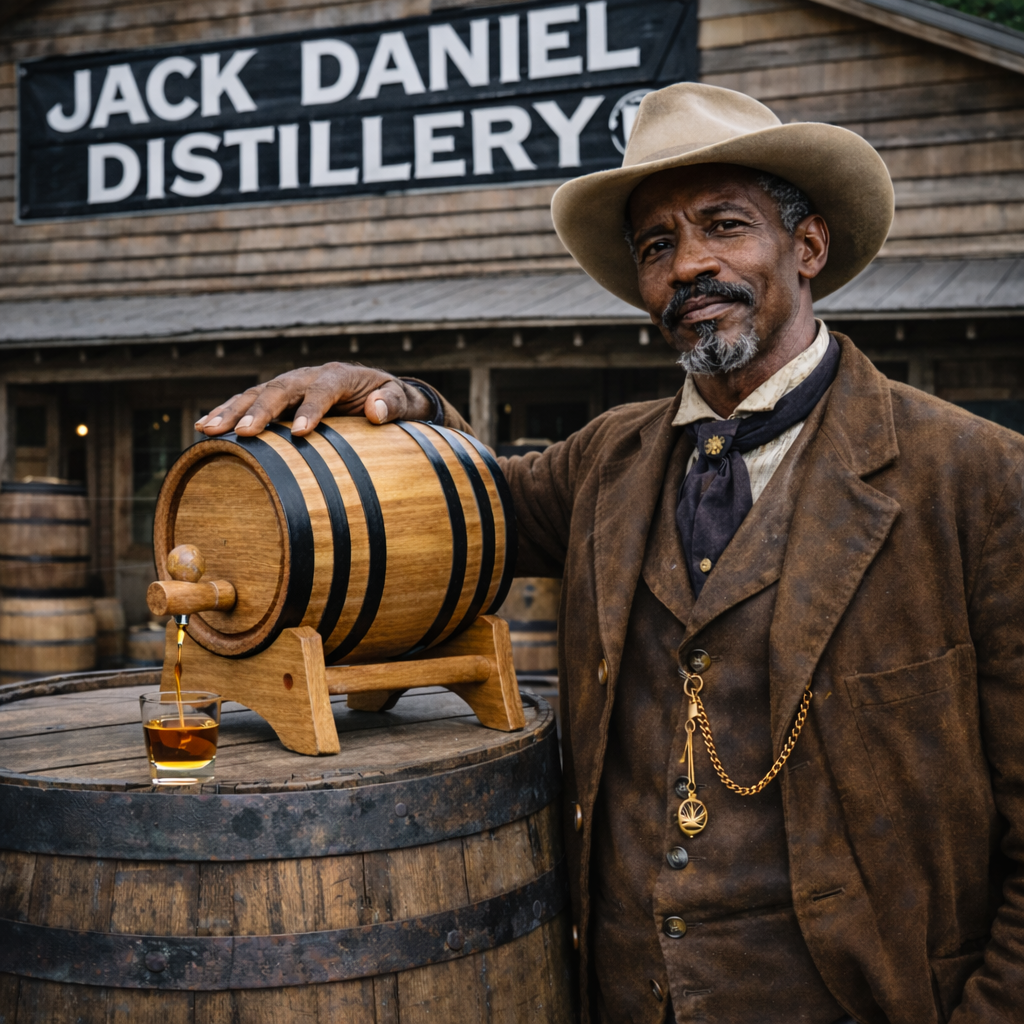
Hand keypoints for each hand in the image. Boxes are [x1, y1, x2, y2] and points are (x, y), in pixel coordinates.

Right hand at [194, 363, 433, 436]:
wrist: (378, 394)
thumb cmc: (389, 401)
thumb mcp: (401, 402)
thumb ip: (392, 403)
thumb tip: (376, 411)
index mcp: (339, 376)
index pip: (323, 389)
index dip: (311, 409)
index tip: (301, 433)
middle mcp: (309, 376)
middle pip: (281, 388)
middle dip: (261, 410)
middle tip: (244, 433)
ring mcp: (290, 385)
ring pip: (257, 393)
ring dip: (233, 411)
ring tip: (209, 429)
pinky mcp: (278, 399)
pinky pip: (250, 402)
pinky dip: (227, 412)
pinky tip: (204, 427)